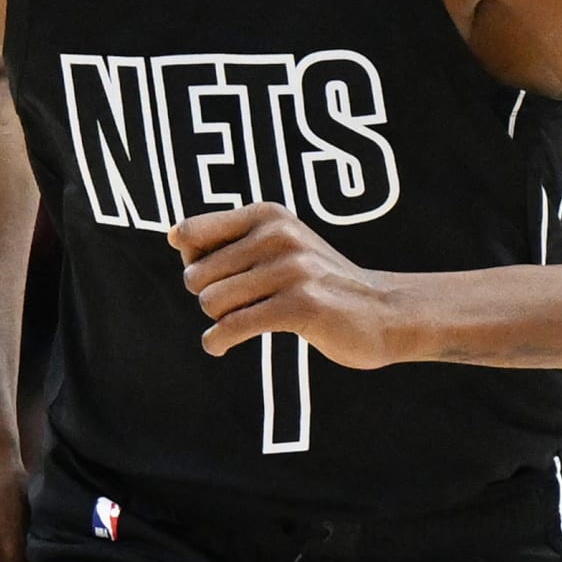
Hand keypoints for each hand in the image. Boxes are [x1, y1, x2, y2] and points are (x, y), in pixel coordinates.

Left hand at [168, 202, 394, 368]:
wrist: (386, 311)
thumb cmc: (320, 281)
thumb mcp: (280, 245)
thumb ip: (231, 240)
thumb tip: (175, 238)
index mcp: (267, 215)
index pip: (191, 232)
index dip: (191, 261)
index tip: (212, 276)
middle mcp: (277, 234)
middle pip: (196, 275)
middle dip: (207, 297)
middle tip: (236, 307)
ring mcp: (291, 269)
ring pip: (212, 302)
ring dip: (217, 321)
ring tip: (241, 322)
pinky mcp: (301, 305)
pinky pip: (233, 326)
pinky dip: (218, 341)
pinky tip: (219, 346)